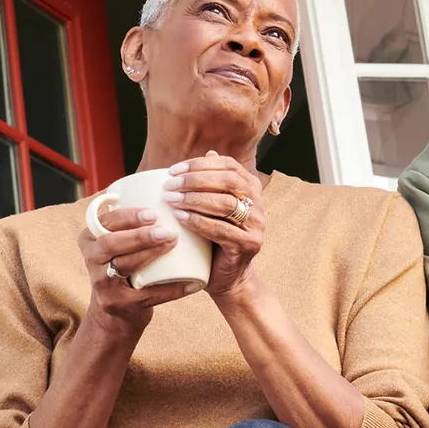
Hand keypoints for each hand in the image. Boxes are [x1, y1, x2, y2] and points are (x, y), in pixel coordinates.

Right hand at [79, 208, 203, 332]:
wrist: (117, 312)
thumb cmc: (126, 266)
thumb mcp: (118, 242)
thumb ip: (131, 220)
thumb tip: (170, 190)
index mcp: (90, 239)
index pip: (106, 222)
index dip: (128, 216)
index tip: (153, 212)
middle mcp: (92, 260)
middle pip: (111, 243)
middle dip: (139, 235)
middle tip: (167, 230)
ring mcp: (103, 284)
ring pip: (126, 265)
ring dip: (151, 254)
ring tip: (174, 243)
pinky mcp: (118, 304)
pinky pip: (147, 295)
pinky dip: (171, 289)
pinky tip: (192, 283)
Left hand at [164, 151, 266, 301]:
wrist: (227, 276)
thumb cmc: (214, 238)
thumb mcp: (212, 206)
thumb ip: (212, 182)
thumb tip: (209, 151)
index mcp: (251, 187)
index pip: (227, 165)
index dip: (200, 164)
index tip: (174, 170)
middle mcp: (258, 203)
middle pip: (228, 181)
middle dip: (195, 180)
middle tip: (170, 185)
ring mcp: (257, 224)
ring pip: (225, 204)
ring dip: (195, 199)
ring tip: (172, 200)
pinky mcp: (249, 244)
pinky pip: (222, 229)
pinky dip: (199, 222)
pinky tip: (181, 219)